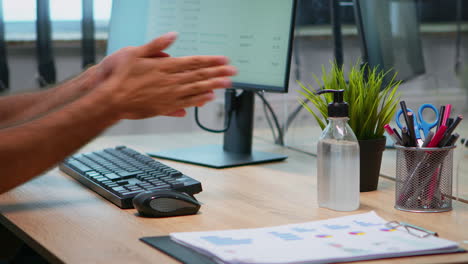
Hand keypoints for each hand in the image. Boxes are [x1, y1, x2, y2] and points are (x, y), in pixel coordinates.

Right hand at [93, 32, 235, 119]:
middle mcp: (170, 81)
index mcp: (164, 66)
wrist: (110, 100)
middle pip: (199, 76)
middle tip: (233, 72)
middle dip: (218, 73)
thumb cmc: (119, 76)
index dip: (210, 61)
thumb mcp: (134, 52)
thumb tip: (172, 36)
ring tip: (227, 83)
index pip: (193, 62)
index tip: (224, 60)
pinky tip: (208, 97)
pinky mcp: (165, 107)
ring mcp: (169, 95)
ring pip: (196, 89)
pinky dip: (199, 100)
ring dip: (214, 86)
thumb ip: (156, 45)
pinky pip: (187, 103)